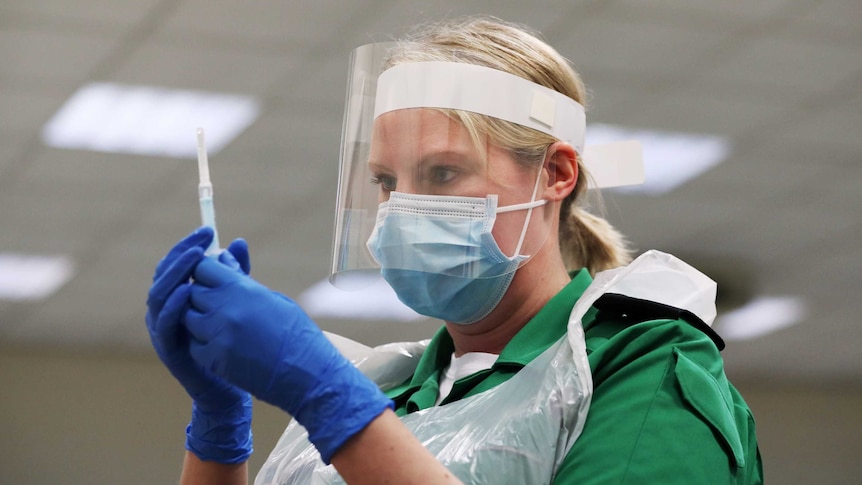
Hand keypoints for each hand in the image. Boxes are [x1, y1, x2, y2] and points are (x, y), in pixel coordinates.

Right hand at [145, 227, 253, 463]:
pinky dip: (173, 306)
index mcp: (178, 297)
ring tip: (195, 258)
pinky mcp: (169, 349)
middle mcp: (165, 311)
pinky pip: (164, 324)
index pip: (175, 264)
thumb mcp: (236, 302)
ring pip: (158, 295)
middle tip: (202, 239)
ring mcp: (164, 330)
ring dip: (176, 274)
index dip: (188, 246)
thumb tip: (238, 242)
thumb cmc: (233, 343)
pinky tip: (187, 292)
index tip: (207, 231)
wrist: (232, 387)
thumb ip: (234, 273)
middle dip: (182, 253)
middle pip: (163, 274)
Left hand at [184, 257, 392, 463]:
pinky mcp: (212, 360)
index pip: (202, 268)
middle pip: (192, 291)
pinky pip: (193, 344)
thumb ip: (242, 280)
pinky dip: (201, 341)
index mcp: (242, 289)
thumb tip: (224, 258)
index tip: (212, 277)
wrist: (307, 373)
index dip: (206, 271)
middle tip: (217, 302)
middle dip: (201, 293)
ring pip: (187, 318)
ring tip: (219, 323)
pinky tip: (220, 343)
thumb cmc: (297, 333)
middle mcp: (224, 309)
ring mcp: (216, 336)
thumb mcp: (273, 298)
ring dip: (199, 317)